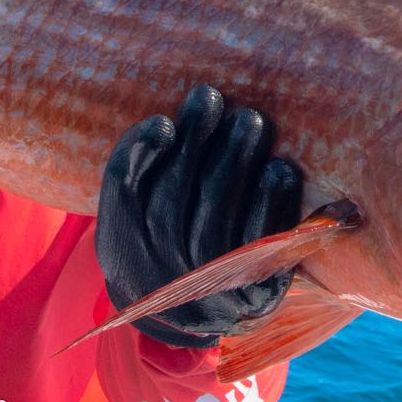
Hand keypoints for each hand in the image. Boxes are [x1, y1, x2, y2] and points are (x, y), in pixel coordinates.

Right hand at [96, 85, 302, 347]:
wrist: (215, 303)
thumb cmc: (178, 229)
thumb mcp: (146, 203)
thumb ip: (143, 165)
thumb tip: (164, 125)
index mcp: (124, 253)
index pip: (121, 200)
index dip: (138, 158)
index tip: (163, 121)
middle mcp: (159, 284)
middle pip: (169, 210)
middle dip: (193, 146)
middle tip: (210, 98)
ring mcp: (208, 296)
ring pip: (214, 227)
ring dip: (235, 166)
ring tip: (249, 120)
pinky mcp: (255, 297)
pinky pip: (260, 251)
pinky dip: (271, 206)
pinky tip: (280, 168)